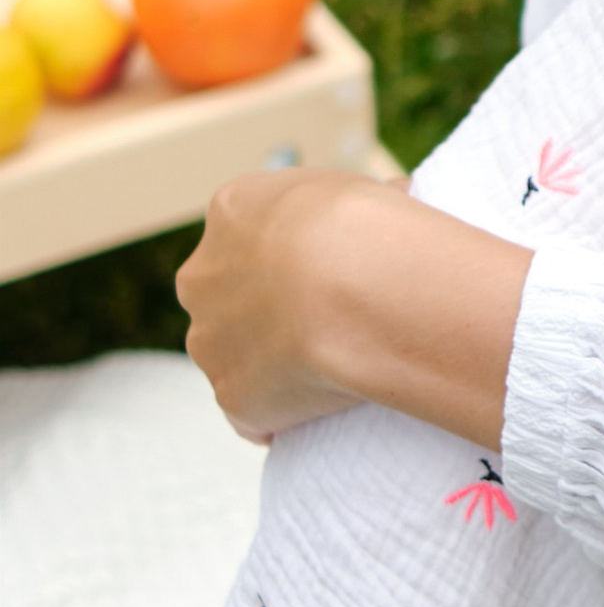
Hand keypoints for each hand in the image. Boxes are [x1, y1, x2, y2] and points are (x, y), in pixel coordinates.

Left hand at [178, 167, 525, 452]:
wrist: (357, 284)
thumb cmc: (370, 226)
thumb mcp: (368, 191)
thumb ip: (359, 211)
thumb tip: (395, 198)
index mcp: (234, 212)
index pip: (251, 235)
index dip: (290, 254)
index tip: (330, 270)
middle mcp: (204, 276)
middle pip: (226, 297)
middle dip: (262, 310)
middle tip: (327, 322)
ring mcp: (211, 342)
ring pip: (233, 356)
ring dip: (268, 364)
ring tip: (332, 370)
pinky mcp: (232, 397)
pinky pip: (252, 412)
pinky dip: (278, 415)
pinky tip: (317, 414)